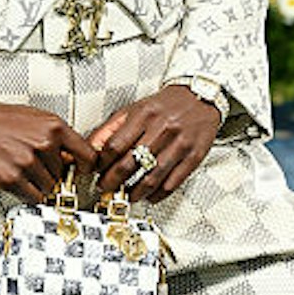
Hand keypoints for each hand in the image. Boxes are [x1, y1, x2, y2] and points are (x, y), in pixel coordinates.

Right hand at [0, 100, 98, 201]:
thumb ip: (54, 136)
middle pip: (62, 175)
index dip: (85, 168)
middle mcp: (44, 143)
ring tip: (18, 168)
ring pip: (48, 188)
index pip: (87, 155)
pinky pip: (32, 197)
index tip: (81, 173)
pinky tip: (14, 180)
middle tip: (30, 164)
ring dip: (36, 185)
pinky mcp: (11, 179)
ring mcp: (27, 162)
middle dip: (49, 174)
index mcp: (53, 126)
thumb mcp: (32, 118)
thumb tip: (70, 157)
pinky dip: (26, 194)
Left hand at [90, 85, 220, 203]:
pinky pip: (172, 183)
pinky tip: (149, 196)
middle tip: (106, 188)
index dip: (102, 164)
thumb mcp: (135, 109)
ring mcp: (179, 144)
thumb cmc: (165, 105)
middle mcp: (162, 129)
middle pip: (129, 164)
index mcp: (143, 115)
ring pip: (151, 178)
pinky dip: (158, 195)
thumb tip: (92, 148)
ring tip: (126, 196)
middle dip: (112, 182)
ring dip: (134, 193)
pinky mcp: (194, 156)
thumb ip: (111, 128)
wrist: (201, 97)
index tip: (96, 172)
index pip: (114, 146)